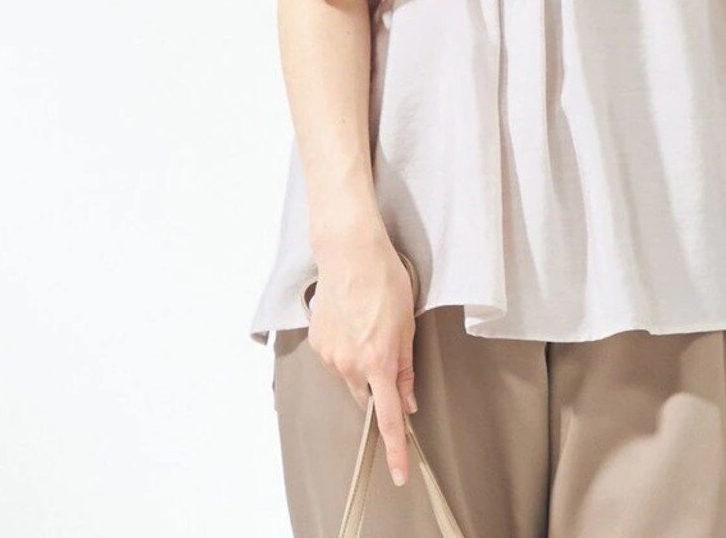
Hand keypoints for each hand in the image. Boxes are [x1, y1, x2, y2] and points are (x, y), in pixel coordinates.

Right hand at [305, 230, 419, 488]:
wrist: (350, 252)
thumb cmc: (385, 281)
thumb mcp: (407, 325)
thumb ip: (406, 368)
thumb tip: (408, 400)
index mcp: (378, 363)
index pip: (389, 418)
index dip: (396, 448)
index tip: (398, 474)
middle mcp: (350, 365)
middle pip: (366, 397)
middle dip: (378, 389)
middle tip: (387, 355)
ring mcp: (330, 354)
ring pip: (350, 377)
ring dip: (361, 365)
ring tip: (369, 325)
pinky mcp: (317, 341)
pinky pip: (335, 359)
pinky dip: (345, 350)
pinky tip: (352, 321)